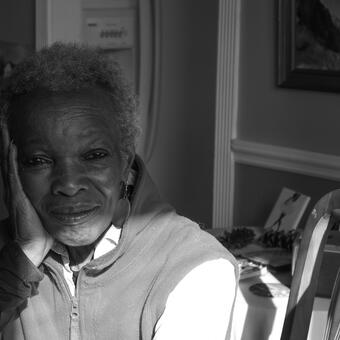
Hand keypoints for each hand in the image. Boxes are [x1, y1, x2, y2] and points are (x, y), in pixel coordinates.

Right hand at [1, 122, 53, 265]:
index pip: (21, 163)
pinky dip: (10, 158)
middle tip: (7, 121)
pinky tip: (12, 145)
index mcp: (26, 189)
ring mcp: (16, 190)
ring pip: (9, 162)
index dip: (18, 148)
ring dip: (6, 144)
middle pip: (11, 158)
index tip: (20, 132)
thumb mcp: (50, 208)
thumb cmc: (44, 228)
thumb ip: (55, 198)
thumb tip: (71, 191)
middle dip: (8, 140)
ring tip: (6, 126)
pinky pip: (13, 172)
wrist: (35, 245)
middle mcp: (19, 187)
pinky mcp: (18, 195)